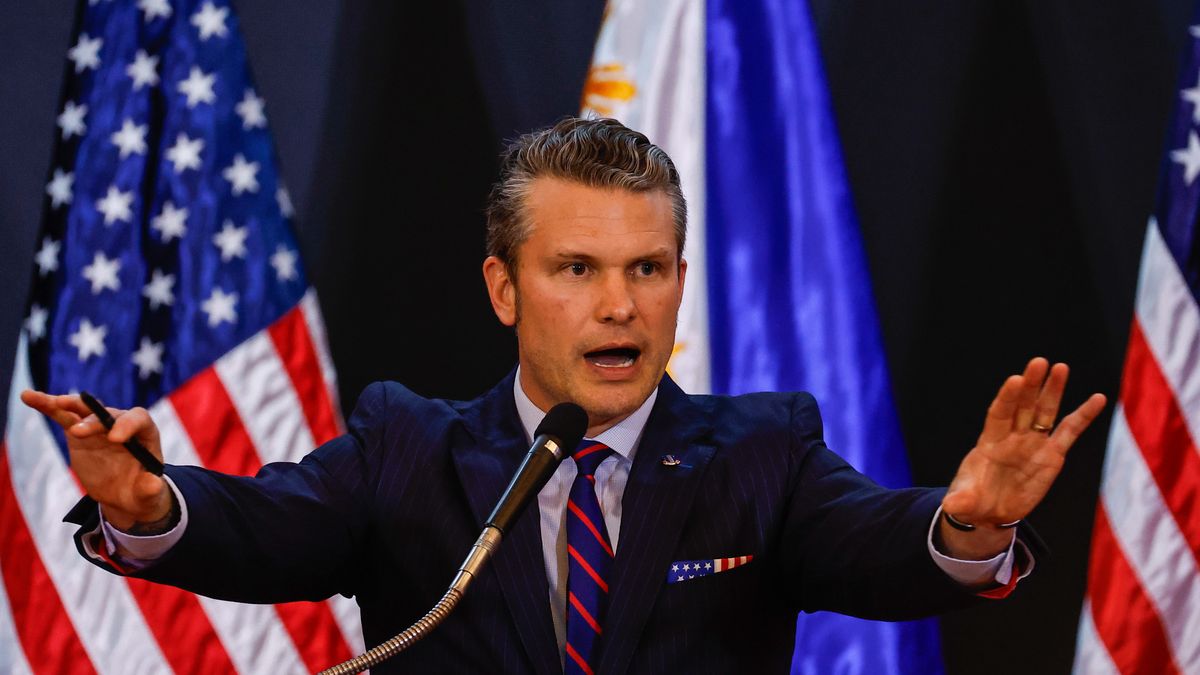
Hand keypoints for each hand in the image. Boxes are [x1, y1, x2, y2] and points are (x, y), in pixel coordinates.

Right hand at [19, 389, 170, 530]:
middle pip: (108, 414)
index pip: (138, 419)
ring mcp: (99, 426)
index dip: (127, 425)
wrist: (124, 493)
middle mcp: (121, 424)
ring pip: (84, 409)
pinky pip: (63, 416)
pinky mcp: (79, 432)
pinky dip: (47, 406)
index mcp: (144, 433)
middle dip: (93, 421)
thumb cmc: (141, 491)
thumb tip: (153, 485)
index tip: (114, 438)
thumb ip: (150, 489)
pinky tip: (30, 397)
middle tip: (77, 433)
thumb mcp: (148, 494)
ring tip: (54, 403)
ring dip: (69, 404)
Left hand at [939, 358, 1106, 559]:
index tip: (1015, 379)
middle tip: (1039, 362)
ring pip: (1045, 412)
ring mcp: (1033, 444)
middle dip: (1031, 385)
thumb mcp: (963, 502)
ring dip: (1053, 391)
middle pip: (1023, 406)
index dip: (1006, 398)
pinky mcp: (1052, 455)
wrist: (990, 512)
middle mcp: (1012, 437)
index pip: (999, 414)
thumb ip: (960, 501)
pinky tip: (1098, 398)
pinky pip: (1069, 432)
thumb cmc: (973, 501)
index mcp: (989, 443)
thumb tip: (952, 506)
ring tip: (1061, 367)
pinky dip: (1083, 415)